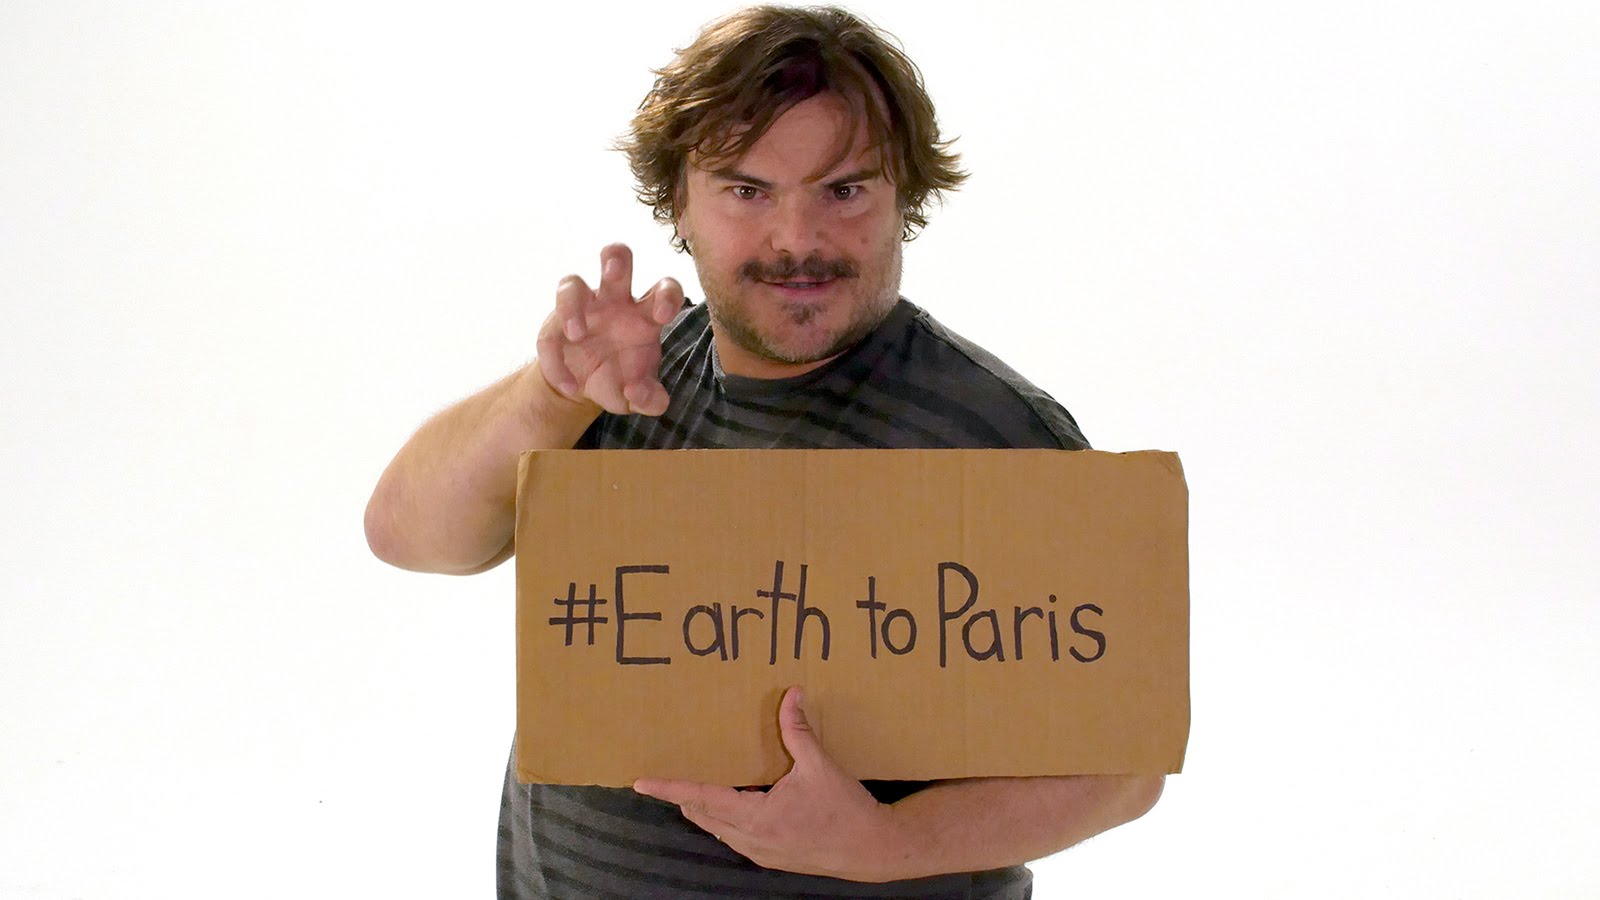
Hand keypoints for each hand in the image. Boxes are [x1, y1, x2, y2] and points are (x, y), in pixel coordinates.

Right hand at [537, 243, 683, 415]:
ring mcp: (582, 307)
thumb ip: (650, 400)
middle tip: (612, 272)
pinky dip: (556, 361)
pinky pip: (549, 333)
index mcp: (647, 313)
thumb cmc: (621, 380)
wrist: (585, 389)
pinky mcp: (555, 325)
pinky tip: (570, 386)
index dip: (667, 293)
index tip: (663, 315)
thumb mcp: (639, 397)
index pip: (664, 288)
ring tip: (577, 335)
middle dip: (615, 258)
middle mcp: (616, 301)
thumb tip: (639, 394)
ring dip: (571, 304)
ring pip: (572, 283)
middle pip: (618, 259)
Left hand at [632, 687, 903, 882]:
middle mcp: (751, 839)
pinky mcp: (773, 858)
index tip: (642, 782)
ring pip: (718, 830)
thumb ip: (799, 730)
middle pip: (704, 816)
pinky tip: (729, 809)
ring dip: (704, 810)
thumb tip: (792, 693)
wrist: (871, 848)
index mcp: (757, 817)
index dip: (670, 788)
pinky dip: (723, 821)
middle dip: (683, 797)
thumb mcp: (820, 766)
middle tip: (663, 780)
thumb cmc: (845, 809)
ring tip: (691, 790)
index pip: (702, 798)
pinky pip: (735, 838)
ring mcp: (761, 852)